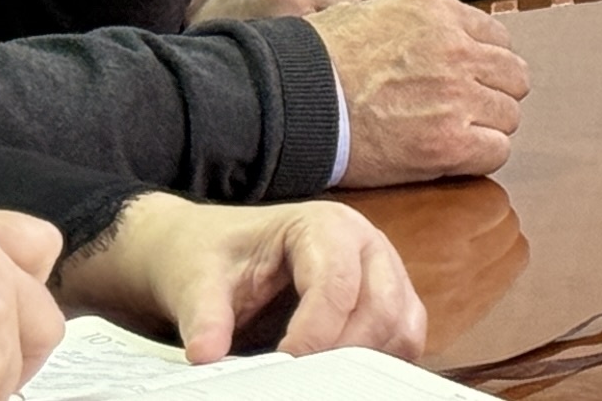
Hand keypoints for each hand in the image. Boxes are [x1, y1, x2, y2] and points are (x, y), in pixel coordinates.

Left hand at [58, 196, 426, 363]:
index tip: (281, 364)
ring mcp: (385, 272)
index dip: (313, 334)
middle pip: (382, 308)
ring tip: (316, 375)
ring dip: (364, 360)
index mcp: (324, 224)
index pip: (337, 284)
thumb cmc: (214, 254)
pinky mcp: (390, 302)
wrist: (215, 248)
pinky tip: (337, 372)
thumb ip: (205, 314)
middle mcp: (366, 242)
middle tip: (300, 377)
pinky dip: (377, 362)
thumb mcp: (198, 279)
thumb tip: (206, 355)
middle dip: (343, 352)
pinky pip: (403, 340)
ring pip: (401, 328)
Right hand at [306, 0, 530, 185]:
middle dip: (492, 94)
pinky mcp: (448, 143)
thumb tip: (438, 32)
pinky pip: (496, 151)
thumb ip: (417, 21)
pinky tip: (450, 157)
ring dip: (486, 127)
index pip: (498, 38)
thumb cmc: (317, 62)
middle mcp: (456, 49)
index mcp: (438, 13)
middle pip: (513, 76)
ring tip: (451, 135)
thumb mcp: (372, 12)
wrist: (290, 101)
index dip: (483, 63)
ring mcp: (456, 96)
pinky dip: (479, 157)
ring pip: (509, 115)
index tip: (466, 79)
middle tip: (463, 111)